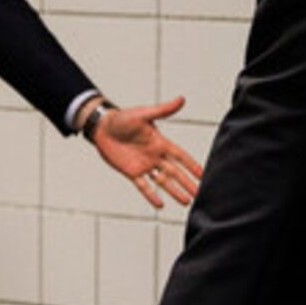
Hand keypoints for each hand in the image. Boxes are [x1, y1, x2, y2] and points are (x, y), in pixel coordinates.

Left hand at [89, 97, 203, 209]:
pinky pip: (144, 186)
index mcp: (160, 142)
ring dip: (174, 191)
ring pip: (163, 181)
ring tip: (186, 202)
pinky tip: (160, 205)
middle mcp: (155, 155)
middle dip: (187, 183)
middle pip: (175, 172)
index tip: (203, 174)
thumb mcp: (144, 114)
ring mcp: (144, 165)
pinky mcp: (132, 172)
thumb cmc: (121, 118)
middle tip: (199, 193)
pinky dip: (151, 195)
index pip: (181, 156)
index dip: (192, 165)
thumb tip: (181, 99)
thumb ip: (163, 110)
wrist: (102, 128)